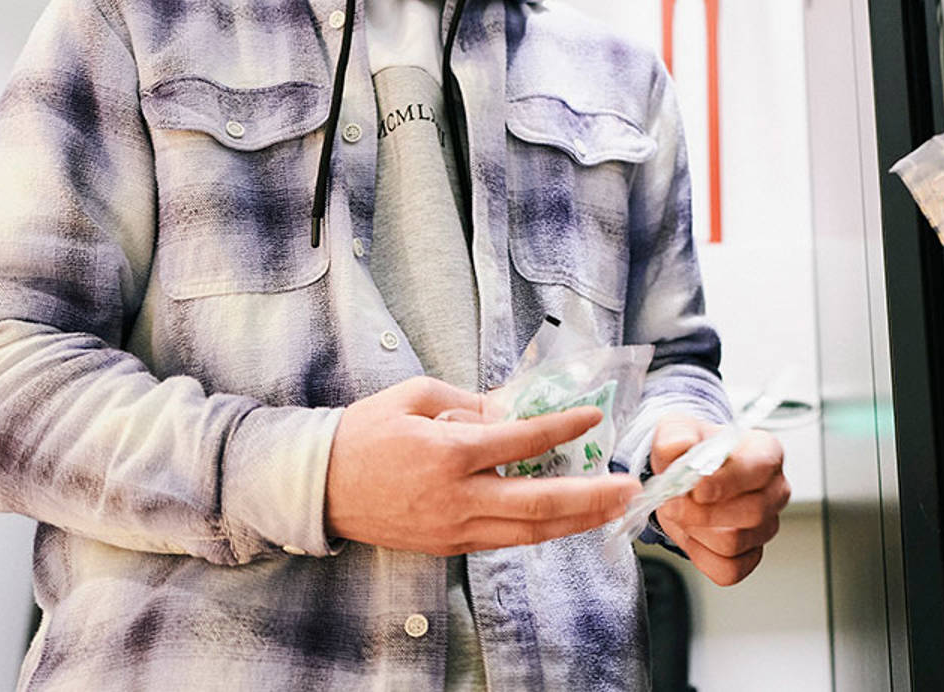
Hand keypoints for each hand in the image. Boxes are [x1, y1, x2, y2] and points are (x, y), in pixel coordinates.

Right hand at [324, 377, 638, 554]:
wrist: (316, 485)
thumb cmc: (365, 432)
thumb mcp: (416, 397)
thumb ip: (471, 403)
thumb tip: (516, 408)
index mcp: (449, 453)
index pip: (522, 441)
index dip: (563, 427)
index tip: (594, 416)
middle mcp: (457, 497)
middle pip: (538, 503)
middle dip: (590, 496)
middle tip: (627, 486)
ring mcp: (452, 528)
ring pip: (527, 533)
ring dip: (575, 521)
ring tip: (612, 508)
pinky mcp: (446, 546)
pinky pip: (503, 540)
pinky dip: (539, 531)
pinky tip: (566, 519)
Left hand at [649, 414, 790, 584]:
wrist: (685, 481)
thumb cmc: (692, 453)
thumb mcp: (677, 432)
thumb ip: (675, 436)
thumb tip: (678, 447)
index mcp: (765, 452)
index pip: (760, 469)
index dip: (726, 482)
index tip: (695, 488)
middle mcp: (775, 489)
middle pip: (751, 513)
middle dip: (702, 512)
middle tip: (674, 502)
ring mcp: (766, 525)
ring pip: (734, 543)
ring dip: (696, 531)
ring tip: (683, 513)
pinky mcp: (752, 554)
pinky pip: (728, 569)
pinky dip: (701, 556)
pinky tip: (693, 535)